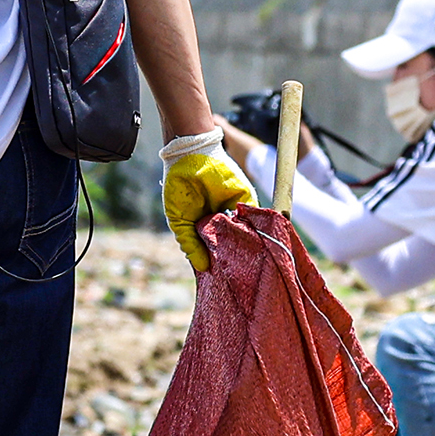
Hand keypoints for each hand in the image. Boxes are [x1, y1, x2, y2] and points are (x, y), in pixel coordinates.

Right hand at [163, 133, 259, 265]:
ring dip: (246, 247)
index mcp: (206, 226)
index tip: (222, 279)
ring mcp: (236, 210)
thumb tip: (202, 268)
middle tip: (237, 276)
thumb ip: (190, 244)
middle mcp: (223, 220)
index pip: (215, 250)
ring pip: (246, 235)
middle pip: (233, 245)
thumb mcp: (180, 221)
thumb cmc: (179, 187)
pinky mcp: (246, 199)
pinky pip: (255, 218)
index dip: (218, 263)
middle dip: (234, 258)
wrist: (190, 156)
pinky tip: (251, 243)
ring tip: (245, 263)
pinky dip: (255, 230)